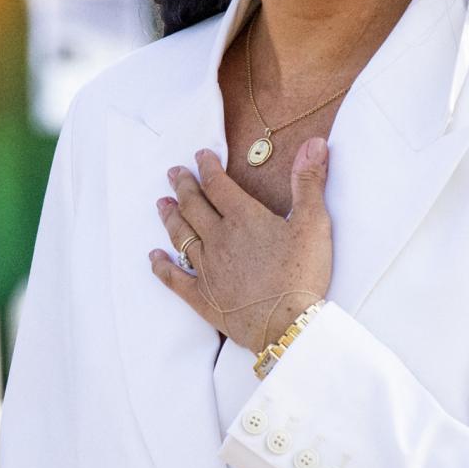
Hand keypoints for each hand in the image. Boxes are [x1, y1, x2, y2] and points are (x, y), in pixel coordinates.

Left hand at [151, 139, 332, 353]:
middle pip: (193, 206)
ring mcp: (206, 269)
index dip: (207, 167)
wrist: (287, 325)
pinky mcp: (202, 297)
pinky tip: (154, 257)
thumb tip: (314, 143)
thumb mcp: (314, 223)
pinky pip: (174, 278)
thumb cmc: (302, 274)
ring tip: (161, 204)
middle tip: (174, 173)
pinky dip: (162, 266)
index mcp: (243, 218)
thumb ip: (309, 182)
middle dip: (183, 187)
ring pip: (181, 236)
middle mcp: (218, 239)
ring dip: (170, 218)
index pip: (218, 185)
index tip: (199, 155)